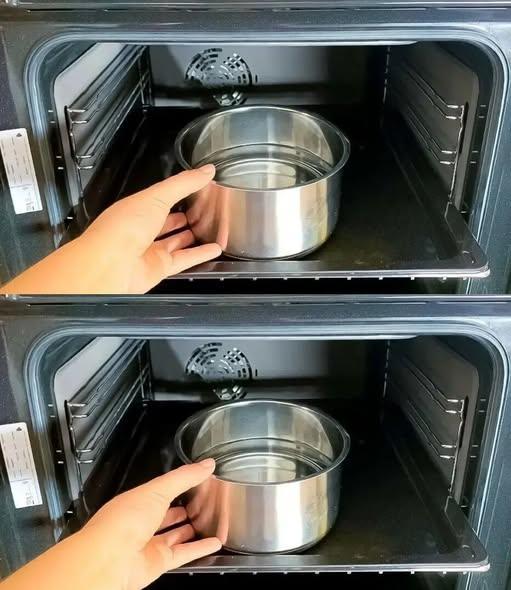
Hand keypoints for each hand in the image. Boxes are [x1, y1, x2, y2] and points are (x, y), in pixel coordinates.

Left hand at [0, 166, 220, 293]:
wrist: (111, 264)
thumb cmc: (121, 229)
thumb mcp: (156, 196)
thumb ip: (183, 184)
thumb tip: (206, 171)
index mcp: (136, 208)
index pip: (159, 197)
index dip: (176, 192)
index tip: (195, 186)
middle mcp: (140, 229)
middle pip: (165, 221)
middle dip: (180, 216)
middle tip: (198, 211)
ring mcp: (148, 250)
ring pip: (174, 242)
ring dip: (190, 237)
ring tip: (205, 230)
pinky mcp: (158, 268)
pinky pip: (183, 260)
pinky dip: (199, 255)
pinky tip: (212, 250)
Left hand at [0, 461, 220, 589]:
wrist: (109, 559)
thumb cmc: (122, 522)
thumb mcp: (158, 490)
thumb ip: (184, 477)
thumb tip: (206, 465)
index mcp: (137, 500)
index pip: (160, 490)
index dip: (177, 484)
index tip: (195, 478)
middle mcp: (141, 522)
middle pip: (165, 514)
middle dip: (180, 509)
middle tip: (199, 502)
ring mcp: (148, 543)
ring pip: (174, 535)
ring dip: (189, 530)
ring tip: (204, 523)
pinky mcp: (158, 562)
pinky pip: (183, 554)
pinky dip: (199, 549)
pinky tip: (212, 544)